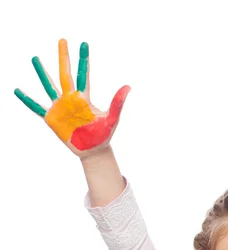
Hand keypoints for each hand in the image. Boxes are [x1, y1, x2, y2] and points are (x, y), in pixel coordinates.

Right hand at [14, 39, 129, 157]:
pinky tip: (18, 91)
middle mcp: (70, 99)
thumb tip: (128, 86)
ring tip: (35, 59)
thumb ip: (117, 103)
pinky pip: (36, 108)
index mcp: (84, 98)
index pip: (83, 75)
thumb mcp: (111, 119)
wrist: (93, 151)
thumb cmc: (104, 135)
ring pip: (49, 86)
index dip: (83, 60)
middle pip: (65, 74)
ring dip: (42, 73)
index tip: (84, 44)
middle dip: (64, 58)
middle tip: (62, 40)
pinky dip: (27, 100)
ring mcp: (60, 107)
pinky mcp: (51, 118)